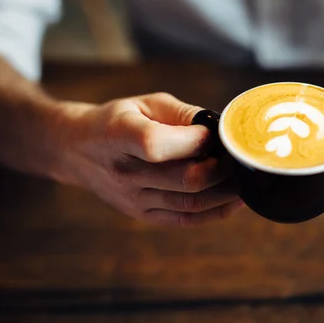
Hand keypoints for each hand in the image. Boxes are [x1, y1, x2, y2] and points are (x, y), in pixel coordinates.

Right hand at [55, 92, 243, 225]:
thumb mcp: (145, 104)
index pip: (157, 145)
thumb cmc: (118, 120)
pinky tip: (234, 200)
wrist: (78, 150)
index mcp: (118, 135)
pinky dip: (215, 212)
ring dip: (226, 193)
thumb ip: (184, 115)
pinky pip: (185, 219)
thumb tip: (221, 129)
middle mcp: (124, 172)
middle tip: (240, 157)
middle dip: (223, 168)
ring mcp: (133, 199)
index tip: (213, 134)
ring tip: (245, 179)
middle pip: (185, 179)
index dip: (194, 141)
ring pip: (191, 202)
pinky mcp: (142, 215)